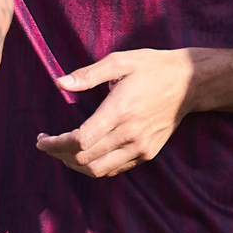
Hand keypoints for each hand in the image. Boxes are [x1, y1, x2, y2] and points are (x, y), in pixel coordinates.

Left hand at [35, 48, 201, 177]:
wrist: (190, 83)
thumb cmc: (152, 67)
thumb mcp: (120, 61)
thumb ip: (88, 74)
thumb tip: (59, 82)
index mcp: (119, 110)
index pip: (80, 140)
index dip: (55, 144)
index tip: (41, 140)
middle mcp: (130, 134)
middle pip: (85, 158)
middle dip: (58, 154)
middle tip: (45, 144)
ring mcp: (140, 147)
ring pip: (99, 170)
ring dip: (74, 165)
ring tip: (61, 152)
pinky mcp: (147, 153)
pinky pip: (115, 169)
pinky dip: (95, 166)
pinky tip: (85, 154)